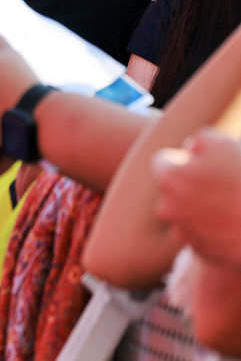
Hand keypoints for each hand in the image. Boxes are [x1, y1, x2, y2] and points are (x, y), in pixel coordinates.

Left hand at [153, 127, 240, 269]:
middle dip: (188, 187)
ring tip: (226, 206)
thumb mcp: (224, 144)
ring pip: (183, 215)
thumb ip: (199, 141)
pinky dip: (210, 231)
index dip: (184, 161)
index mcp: (169, 179)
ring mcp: (185, 233)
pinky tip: (230, 224)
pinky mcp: (201, 252)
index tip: (204, 164)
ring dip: (197, 210)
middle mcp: (168, 208)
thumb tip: (190, 150)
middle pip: (172, 191)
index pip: (164, 162)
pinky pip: (199, 236)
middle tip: (218, 186)